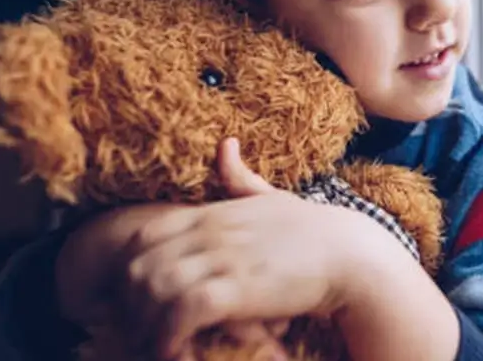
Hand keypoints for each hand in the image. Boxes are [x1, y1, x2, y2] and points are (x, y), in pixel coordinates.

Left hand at [117, 138, 366, 359]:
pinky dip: (171, 335)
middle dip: (131, 304)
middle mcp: (211, 233)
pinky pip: (184, 311)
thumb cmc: (314, 231)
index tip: (138, 298)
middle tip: (140, 331)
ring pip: (154, 288)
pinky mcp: (239, 289)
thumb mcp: (272, 196)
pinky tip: (177, 352)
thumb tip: (225, 144)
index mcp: (214, 214)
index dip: (131, 268)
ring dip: (146, 325)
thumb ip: (240, 177)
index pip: (144, 234)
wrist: (352, 255)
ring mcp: (224, 259)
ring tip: (156, 346)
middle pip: (140, 265)